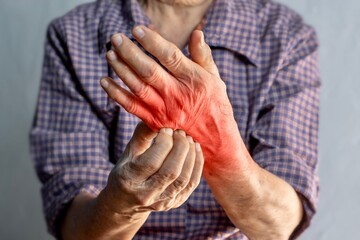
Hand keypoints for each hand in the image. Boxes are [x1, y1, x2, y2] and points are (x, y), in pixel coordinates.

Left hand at [100, 26, 244, 173]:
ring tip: (109, 54)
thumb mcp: (215, 79)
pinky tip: (104, 81)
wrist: (213, 141)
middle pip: (149, 71)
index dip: (152, 42)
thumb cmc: (215, 106)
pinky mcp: (154, 121)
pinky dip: (116, 94)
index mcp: (193, 80)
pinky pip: (131, 107)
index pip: (169, 56)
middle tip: (116, 38)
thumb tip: (197, 32)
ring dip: (121, 69)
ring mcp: (164, 110)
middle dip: (130, 52)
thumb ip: (203, 56)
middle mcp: (177, 95)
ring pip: (138, 87)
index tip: (137, 30)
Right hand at [100, 122, 203, 216]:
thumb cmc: (126, 170)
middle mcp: (145, 194)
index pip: (151, 162)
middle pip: (170, 172)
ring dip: (190, 155)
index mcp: (128, 179)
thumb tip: (159, 116)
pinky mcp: (174, 203)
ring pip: (183, 179)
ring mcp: (161, 202)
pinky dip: (197, 165)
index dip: (163, 143)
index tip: (166, 129)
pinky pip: (191, 184)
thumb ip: (143, 134)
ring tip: (189, 139)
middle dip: (180, 147)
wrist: (125, 202)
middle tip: (180, 132)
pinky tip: (195, 150)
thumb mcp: (129, 152)